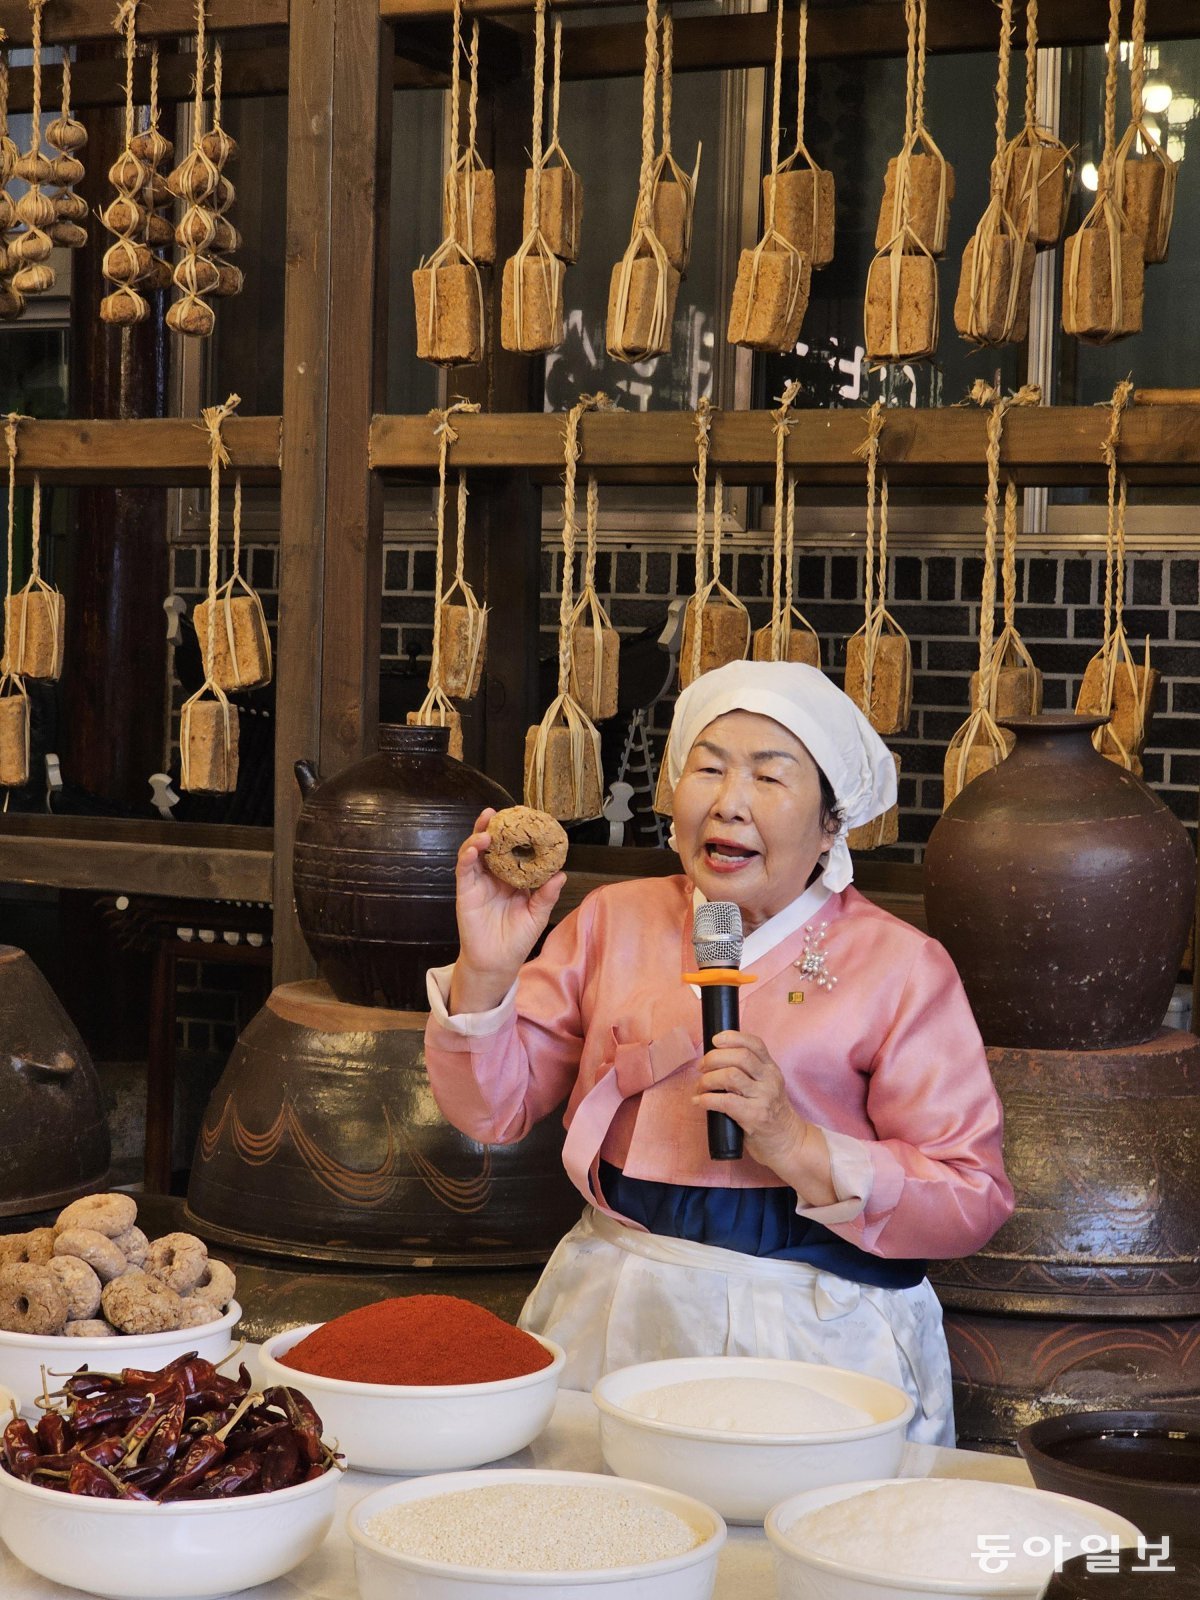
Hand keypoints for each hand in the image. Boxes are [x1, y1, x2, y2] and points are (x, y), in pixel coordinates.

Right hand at [449, 808, 564, 1012]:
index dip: (515, 833)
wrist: (498, 962)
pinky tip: (474, 849)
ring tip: (487, 830)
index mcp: (512, 877)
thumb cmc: (518, 939)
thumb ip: (547, 895)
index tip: (522, 818)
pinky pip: (464, 871)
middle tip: (496, 812)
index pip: (513, 849)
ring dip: (477, 838)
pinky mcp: (465, 892)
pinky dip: (467, 857)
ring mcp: (478, 882)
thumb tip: (562, 874)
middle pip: (491, 845)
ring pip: (474, 852)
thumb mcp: (537, 915)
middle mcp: (494, 875)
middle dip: (491, 827)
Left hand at [693, 1029, 814, 1178]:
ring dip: (708, 1079)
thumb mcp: (767, 1086)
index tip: (715, 1040)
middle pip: (739, 1056)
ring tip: (700, 1087)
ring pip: (730, 1076)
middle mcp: (769, 1080)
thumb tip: (714, 1060)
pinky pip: (725, 1101)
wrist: (788, 1143)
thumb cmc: (770, 1113)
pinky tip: (700, 1102)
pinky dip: (707, 1099)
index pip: (754, 1043)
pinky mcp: (754, 1117)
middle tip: (701, 1067)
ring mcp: (763, 1098)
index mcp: (771, 1069)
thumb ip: (750, 1072)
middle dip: (714, 1058)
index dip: (732, 1037)